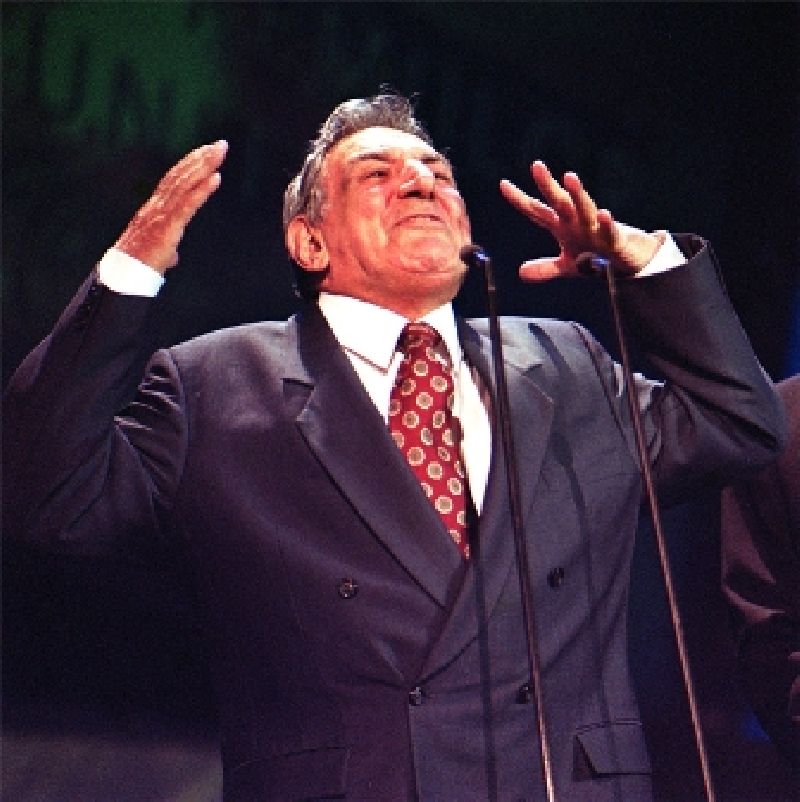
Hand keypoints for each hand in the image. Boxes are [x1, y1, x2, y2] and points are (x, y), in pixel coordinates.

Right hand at [114, 140, 227, 272]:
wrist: (123, 277)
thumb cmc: (137, 268)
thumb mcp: (156, 255)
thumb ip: (166, 251)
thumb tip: (172, 257)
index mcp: (154, 210)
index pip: (174, 181)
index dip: (190, 165)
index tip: (206, 152)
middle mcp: (156, 206)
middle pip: (181, 175)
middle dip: (201, 158)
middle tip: (221, 144)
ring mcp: (160, 214)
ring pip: (184, 183)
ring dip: (204, 166)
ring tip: (220, 152)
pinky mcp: (167, 227)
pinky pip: (188, 204)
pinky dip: (202, 190)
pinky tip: (216, 178)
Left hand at [499, 161, 661, 280]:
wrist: (627, 260)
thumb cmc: (595, 256)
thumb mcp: (567, 265)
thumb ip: (545, 268)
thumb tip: (520, 273)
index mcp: (562, 226)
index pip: (537, 211)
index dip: (520, 200)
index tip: (502, 184)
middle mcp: (577, 222)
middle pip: (559, 201)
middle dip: (547, 185)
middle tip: (536, 165)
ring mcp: (595, 227)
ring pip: (585, 208)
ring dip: (577, 194)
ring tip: (569, 176)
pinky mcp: (614, 239)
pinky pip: (610, 230)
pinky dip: (607, 223)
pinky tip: (604, 214)